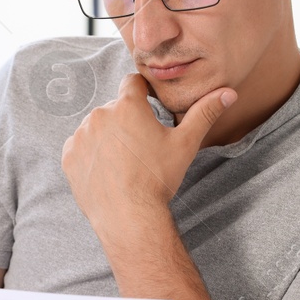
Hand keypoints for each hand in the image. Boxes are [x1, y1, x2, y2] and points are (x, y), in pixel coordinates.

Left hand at [61, 73, 235, 226]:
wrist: (128, 215)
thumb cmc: (157, 178)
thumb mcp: (185, 144)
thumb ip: (204, 113)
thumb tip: (229, 93)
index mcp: (128, 105)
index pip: (133, 83)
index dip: (143, 93)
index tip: (149, 108)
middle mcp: (100, 114)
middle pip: (116, 108)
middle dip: (127, 121)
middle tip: (141, 147)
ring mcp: (82, 135)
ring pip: (97, 127)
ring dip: (108, 137)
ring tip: (124, 162)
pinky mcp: (70, 156)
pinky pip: (81, 147)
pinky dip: (92, 155)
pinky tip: (108, 171)